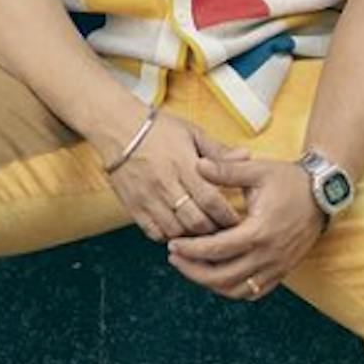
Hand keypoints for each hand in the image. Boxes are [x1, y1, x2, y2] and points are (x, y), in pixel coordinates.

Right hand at [106, 112, 251, 241]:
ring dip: (192, 236)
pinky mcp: (133, 206)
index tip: (236, 220)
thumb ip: (219, 150)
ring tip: (203, 233)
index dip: (226, 215)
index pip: (211, 200)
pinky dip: (169, 236)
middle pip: (195, 221)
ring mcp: (148, 197)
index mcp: (184, 165)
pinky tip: (178, 230)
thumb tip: (246, 156)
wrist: (117, 127)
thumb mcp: (192, 133)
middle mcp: (166, 184)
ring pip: (176, 231)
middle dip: (213, 230)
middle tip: (224, 231)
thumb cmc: (158, 129)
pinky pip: (153, 232)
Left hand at [166, 154, 324, 298]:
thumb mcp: (257, 170)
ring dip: (211, 283)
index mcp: (259, 231)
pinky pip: (254, 291)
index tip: (173, 244)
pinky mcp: (283, 271)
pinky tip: (217, 277)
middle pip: (222, 277)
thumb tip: (198, 165)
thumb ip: (226, 170)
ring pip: (237, 289)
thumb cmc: (289, 180)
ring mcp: (277, 266)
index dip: (190, 249)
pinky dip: (233, 289)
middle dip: (193, 270)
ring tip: (192, 268)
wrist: (323, 192)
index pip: (216, 249)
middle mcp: (268, 254)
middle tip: (175, 259)